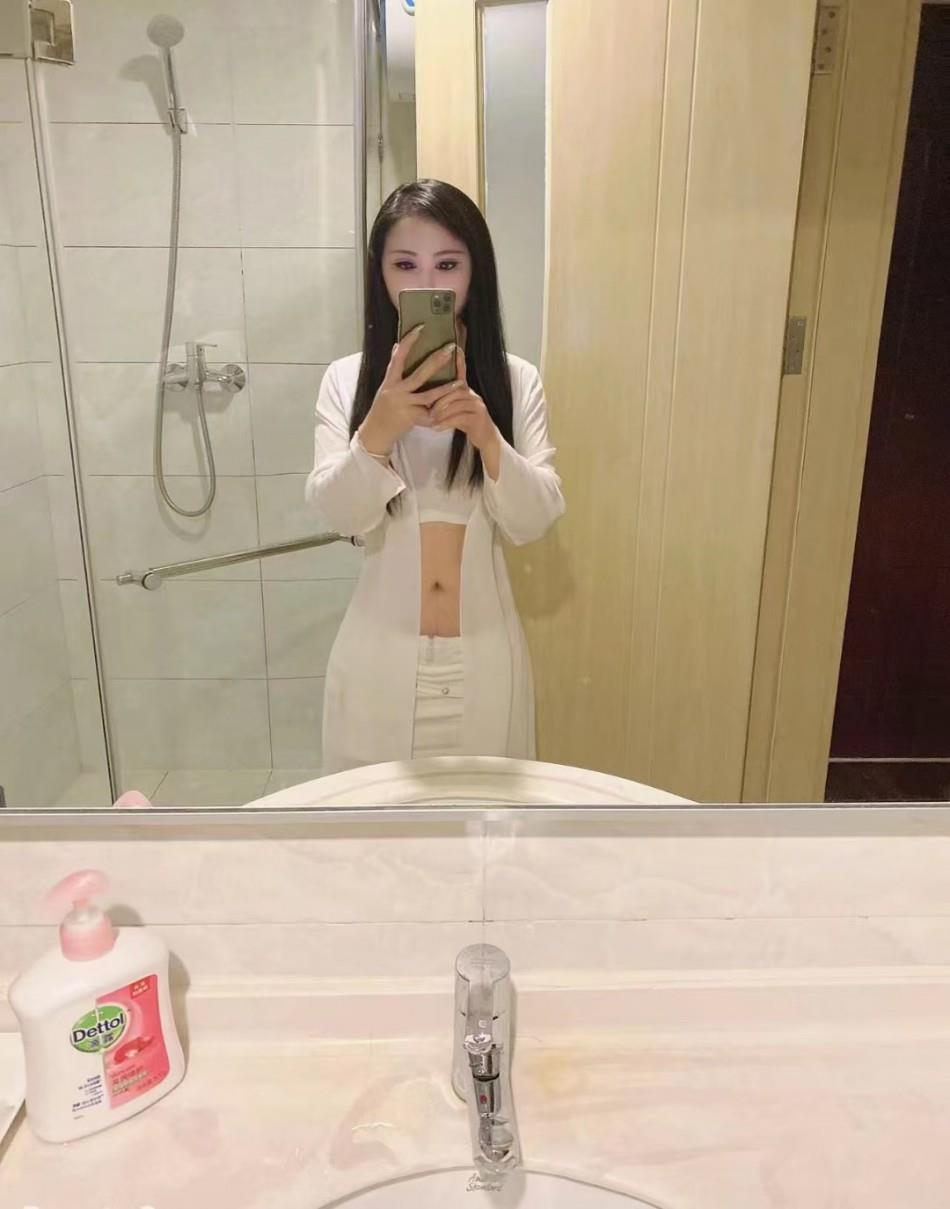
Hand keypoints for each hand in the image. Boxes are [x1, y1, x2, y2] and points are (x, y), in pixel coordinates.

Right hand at [358, 328, 460, 454]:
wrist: (376, 432)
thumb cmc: (383, 407)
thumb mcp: (385, 386)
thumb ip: (393, 368)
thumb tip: (397, 345)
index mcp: (389, 381)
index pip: (398, 357)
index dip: (408, 342)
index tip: (420, 328)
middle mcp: (395, 391)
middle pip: (419, 374)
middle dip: (436, 361)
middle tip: (450, 348)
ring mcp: (403, 405)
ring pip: (429, 395)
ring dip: (446, 388)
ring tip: (460, 382)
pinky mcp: (411, 419)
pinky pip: (430, 413)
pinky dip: (441, 410)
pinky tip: (453, 406)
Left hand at [429, 347, 500, 459]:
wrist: (485, 438)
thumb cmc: (467, 422)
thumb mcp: (456, 409)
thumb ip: (446, 400)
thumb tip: (426, 393)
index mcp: (466, 390)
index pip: (462, 372)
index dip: (460, 360)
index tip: (455, 347)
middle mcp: (473, 395)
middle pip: (454, 390)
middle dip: (439, 399)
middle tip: (426, 409)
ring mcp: (477, 406)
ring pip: (456, 404)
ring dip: (441, 412)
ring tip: (430, 419)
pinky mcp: (478, 418)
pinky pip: (459, 418)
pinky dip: (445, 423)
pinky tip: (436, 428)